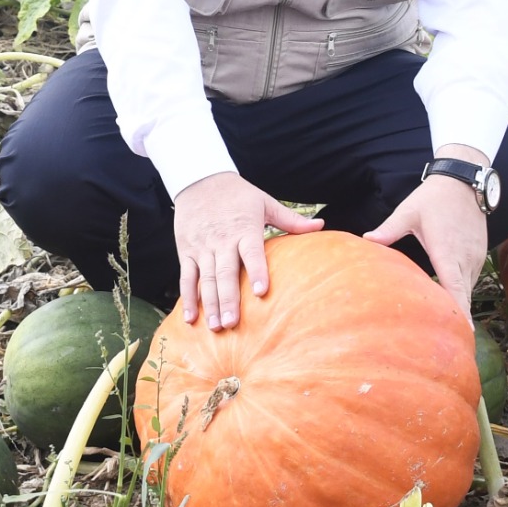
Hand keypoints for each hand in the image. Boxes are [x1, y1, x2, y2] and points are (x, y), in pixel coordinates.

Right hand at [174, 172, 322, 330]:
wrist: (200, 179)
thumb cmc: (238, 194)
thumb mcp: (265, 202)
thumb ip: (291, 220)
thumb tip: (321, 225)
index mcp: (244, 229)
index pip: (251, 253)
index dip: (257, 272)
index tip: (262, 292)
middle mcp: (222, 240)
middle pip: (225, 273)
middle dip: (228, 299)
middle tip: (232, 324)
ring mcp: (202, 247)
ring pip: (205, 279)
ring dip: (209, 304)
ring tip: (215, 327)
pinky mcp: (187, 251)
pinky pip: (187, 277)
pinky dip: (187, 297)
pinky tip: (191, 318)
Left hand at [366, 147, 490, 322]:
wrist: (465, 181)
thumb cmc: (434, 197)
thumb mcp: (409, 211)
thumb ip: (389, 230)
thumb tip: (366, 240)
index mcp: (447, 250)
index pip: (454, 288)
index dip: (457, 312)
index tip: (459, 334)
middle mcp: (465, 258)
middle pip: (463, 297)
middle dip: (457, 320)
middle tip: (447, 346)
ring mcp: (475, 258)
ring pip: (467, 289)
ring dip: (459, 307)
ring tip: (446, 332)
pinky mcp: (479, 255)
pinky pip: (469, 280)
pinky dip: (461, 293)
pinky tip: (449, 305)